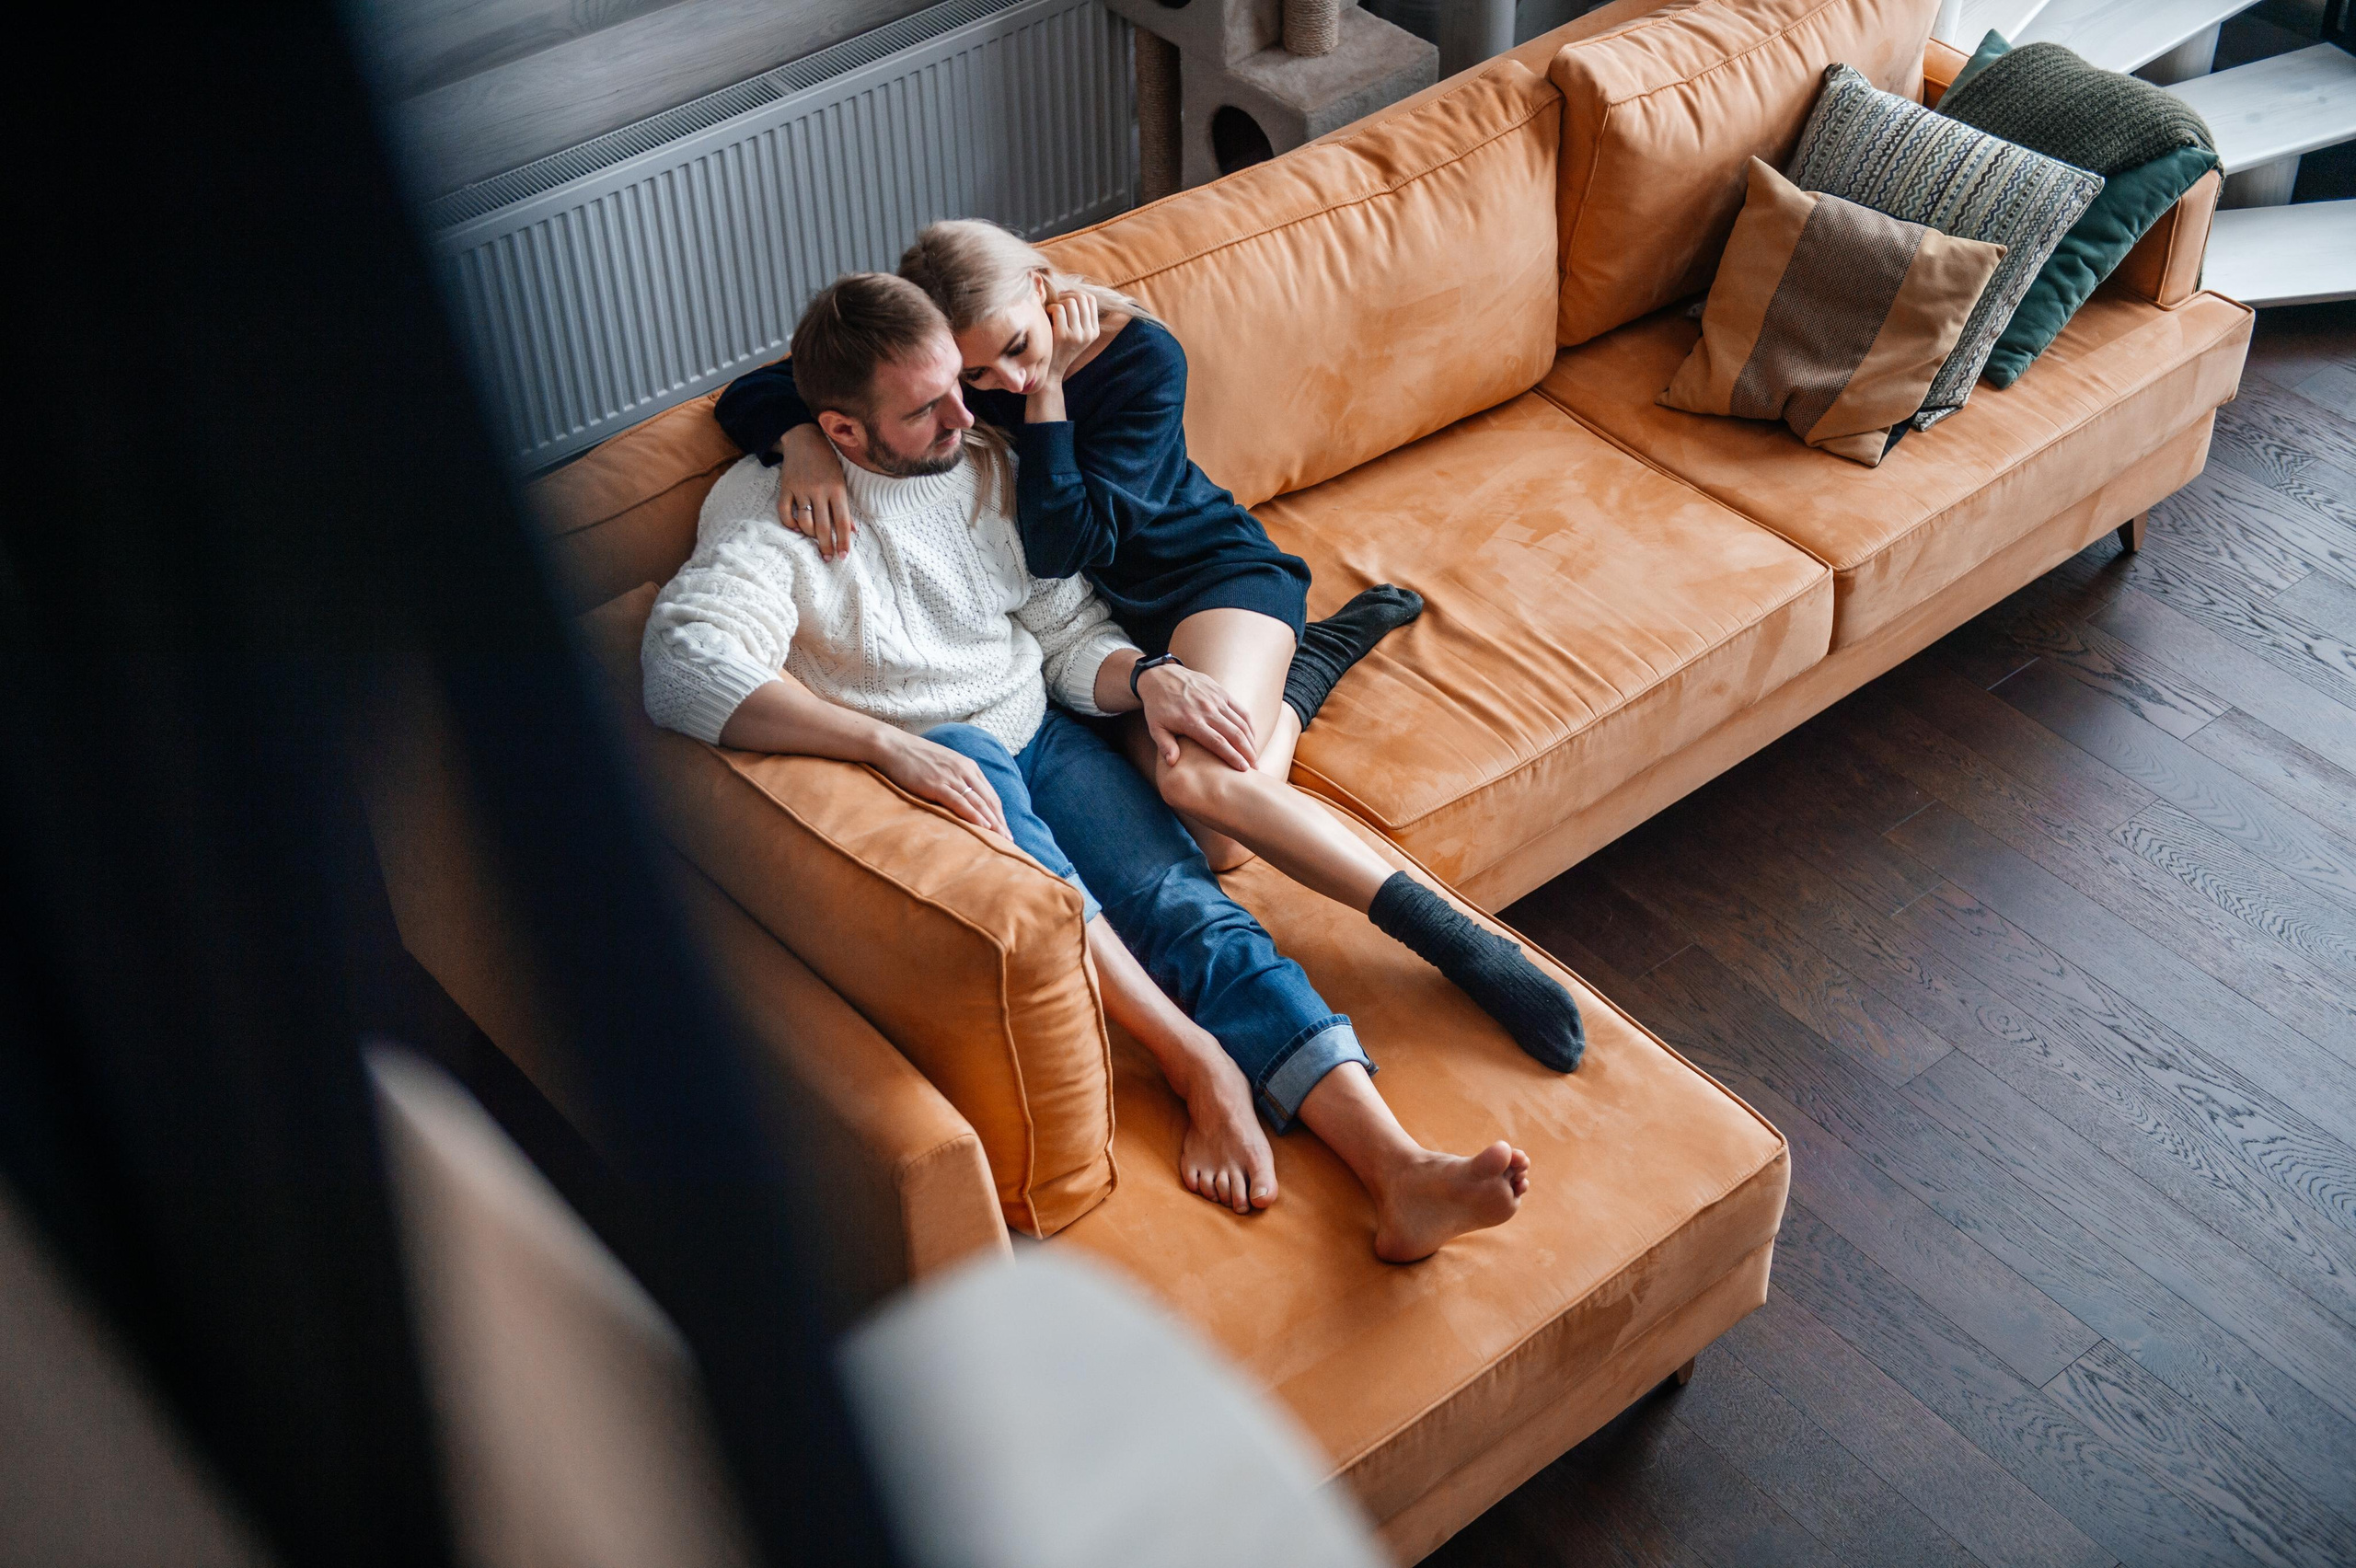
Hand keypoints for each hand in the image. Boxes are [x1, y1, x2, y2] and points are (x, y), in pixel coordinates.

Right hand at [777, 424, 854, 560]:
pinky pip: (784, 511)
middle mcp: (819, 490)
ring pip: (804, 522)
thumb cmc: (828, 464)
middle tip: (827, 558)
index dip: (843, 541)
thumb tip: (853, 532)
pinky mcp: (785, 487)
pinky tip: (795, 528)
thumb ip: (845, 507)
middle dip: (826, 546)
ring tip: (813, 539)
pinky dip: (789, 523)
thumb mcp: (841, 482)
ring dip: (809, 535)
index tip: (843, 556)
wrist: (805, 439)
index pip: (842, 522)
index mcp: (837, 489)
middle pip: (823, 526)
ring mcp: (800, 489)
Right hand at [873, 732, 1009, 835]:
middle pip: (989, 800)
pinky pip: (960, 802)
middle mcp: (964, 771)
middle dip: (1001, 822)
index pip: (990, 794)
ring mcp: (951, 777)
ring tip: (1002, 840)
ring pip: (979, 803)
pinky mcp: (937, 784)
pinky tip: (984, 827)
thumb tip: (962, 797)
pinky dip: (974, 815)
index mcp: (968, 766)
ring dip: (993, 823)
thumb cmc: (914, 757)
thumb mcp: (943, 764)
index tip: (1006, 830)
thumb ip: (956, 778)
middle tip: (1010, 841)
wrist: (892, 746)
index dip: (999, 814)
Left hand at [1041, 291, 1101, 384]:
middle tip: (1056, 304)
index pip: (1091, 299)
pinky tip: (1047, 318)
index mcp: (1094, 331)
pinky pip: (1058, 309)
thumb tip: (1072, 290)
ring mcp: (1077, 335)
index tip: (1064, 300)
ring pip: (1070, 302)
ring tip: (1051, 312)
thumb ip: (1077, 315)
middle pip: (1081, 297)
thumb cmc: (1058, 347)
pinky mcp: (1064, 336)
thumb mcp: (1074, 333)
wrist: (1050, 372)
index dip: (1076, 294)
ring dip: (1058, 302)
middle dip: (1066, 296)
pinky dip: (1050, 308)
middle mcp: (1089, 333)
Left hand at [1138, 662, 1258, 771]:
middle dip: (1247, 753)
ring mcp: (1216, 699)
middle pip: (1234, 734)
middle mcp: (1207, 709)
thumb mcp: (1155, 727)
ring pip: (1241, 723)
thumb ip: (1165, 745)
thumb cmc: (1157, 706)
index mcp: (1191, 721)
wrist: (1160, 676)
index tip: (1243, 769)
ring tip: (1255, 757)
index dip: (1233, 756)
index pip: (1217, 742)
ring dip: (1251, 741)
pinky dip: (1249, 725)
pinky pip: (1241, 710)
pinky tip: (1252, 738)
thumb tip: (1172, 763)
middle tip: (1255, 769)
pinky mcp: (1221, 692)